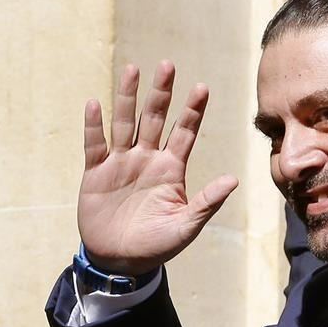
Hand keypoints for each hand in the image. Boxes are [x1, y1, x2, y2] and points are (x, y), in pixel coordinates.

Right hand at [78, 61, 238, 274]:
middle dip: (161, 92)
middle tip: (167, 65)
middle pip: (155, 118)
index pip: (185, 133)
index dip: (193, 111)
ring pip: (125, 123)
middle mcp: (147, 159)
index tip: (202, 87)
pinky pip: (95, 145)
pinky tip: (94, 105)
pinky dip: (93, 126)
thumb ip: (207, 202)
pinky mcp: (96, 173)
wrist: (120, 261)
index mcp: (171, 169)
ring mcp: (121, 163)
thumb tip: (234, 180)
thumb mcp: (186, 225)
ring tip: (132, 70)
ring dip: (127, 98)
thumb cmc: (157, 245)